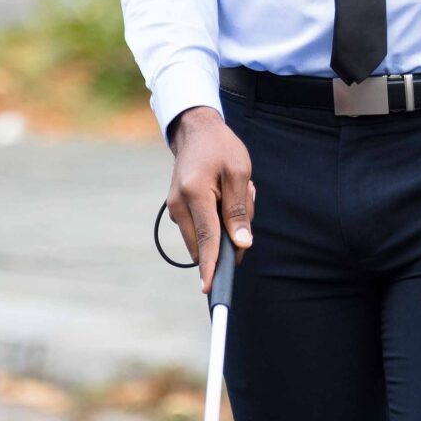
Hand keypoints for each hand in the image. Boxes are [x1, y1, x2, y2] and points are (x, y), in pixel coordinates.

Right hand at [167, 106, 253, 294]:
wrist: (195, 131)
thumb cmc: (220, 148)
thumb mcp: (238, 172)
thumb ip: (239, 211)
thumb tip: (241, 245)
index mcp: (195, 193)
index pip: (207, 238)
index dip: (211, 265)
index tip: (210, 288)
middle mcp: (179, 205)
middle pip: (206, 243)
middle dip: (230, 235)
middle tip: (245, 198)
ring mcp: (176, 210)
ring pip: (206, 238)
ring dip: (226, 225)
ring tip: (235, 191)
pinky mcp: (178, 212)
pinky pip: (203, 228)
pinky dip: (218, 219)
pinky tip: (225, 194)